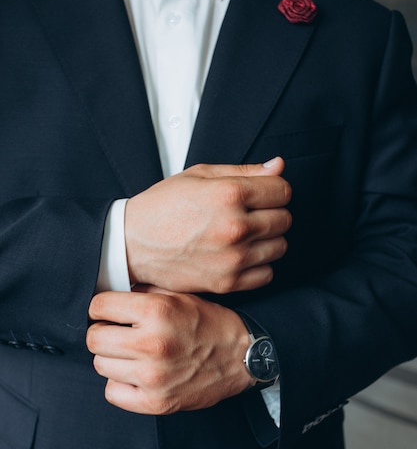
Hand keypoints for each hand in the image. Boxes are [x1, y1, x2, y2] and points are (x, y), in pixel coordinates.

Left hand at [87, 288, 252, 413]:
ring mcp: (153, 376)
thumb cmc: (209, 324)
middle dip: (103, 332)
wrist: (242, 357)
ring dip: (113, 358)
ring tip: (132, 354)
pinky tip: (136, 374)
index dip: (102, 308)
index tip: (109, 312)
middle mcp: (152, 343)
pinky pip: (112, 392)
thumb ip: (142, 293)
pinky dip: (120, 384)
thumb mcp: (179, 295)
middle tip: (119, 333)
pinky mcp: (156, 402)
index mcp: (157, 311)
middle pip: (94, 338)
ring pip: (100, 365)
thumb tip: (107, 293)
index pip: (98, 307)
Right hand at [125, 158, 291, 293]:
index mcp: (229, 194)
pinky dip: (259, 265)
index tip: (261, 194)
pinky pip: (267, 274)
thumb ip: (244, 171)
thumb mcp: (200, 175)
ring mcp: (233, 257)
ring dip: (267, 240)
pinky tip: (241, 255)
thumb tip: (279, 166)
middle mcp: (235, 226)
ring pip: (280, 247)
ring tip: (244, 235)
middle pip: (285, 219)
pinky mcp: (227, 282)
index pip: (282, 190)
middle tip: (250, 214)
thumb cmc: (163, 206)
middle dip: (272, 213)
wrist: (132, 244)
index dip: (273, 190)